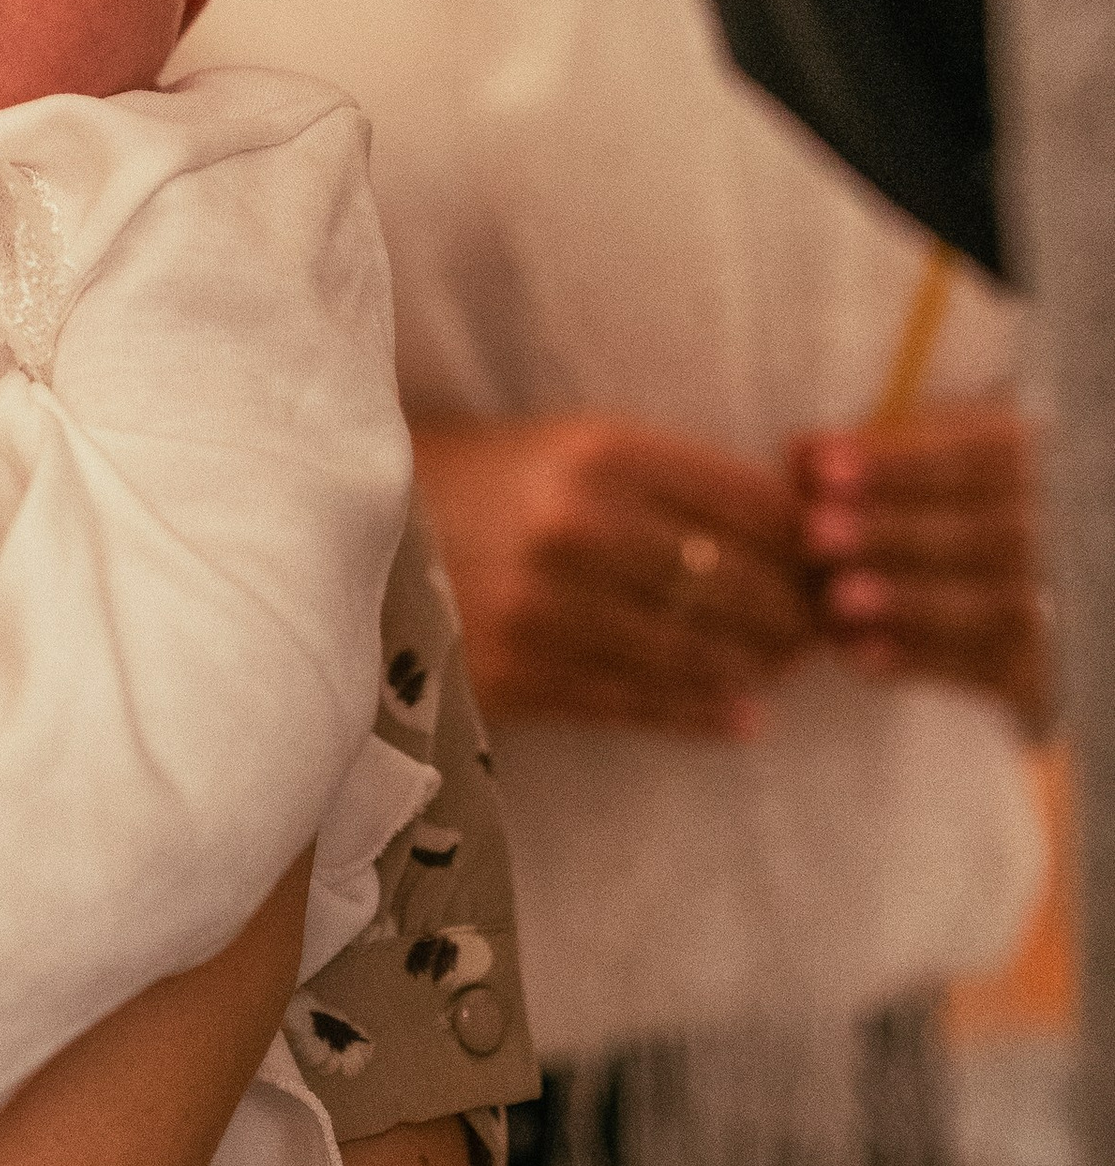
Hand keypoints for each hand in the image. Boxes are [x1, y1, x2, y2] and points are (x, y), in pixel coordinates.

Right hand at [413, 412, 815, 736]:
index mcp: (596, 450)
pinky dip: (699, 714)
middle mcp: (576, 525)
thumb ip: (662, 483)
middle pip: (734, 584)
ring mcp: (544, 606)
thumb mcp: (563, 447)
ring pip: (692, 651)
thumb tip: (786, 530)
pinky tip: (737, 718)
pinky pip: (633, 704)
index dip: (802, 538)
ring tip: (779, 670)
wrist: (338, 526)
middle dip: (792, 613)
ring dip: (753, 667)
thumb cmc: (471, 481)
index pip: (745, 501)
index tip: (827, 559)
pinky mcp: (514, 674)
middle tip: (818, 629)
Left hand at [790, 403, 1051, 729]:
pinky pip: (982, 669)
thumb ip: (863, 455)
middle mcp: (1055, 529)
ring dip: (907, 600)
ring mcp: (1051, 603)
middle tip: (815, 536)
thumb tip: (801, 453)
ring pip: (986, 604)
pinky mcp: (1037, 670)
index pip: (968, 455)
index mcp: (1025, 458)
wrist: (1002, 587)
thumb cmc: (935, 494)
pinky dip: (920, 662)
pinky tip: (861, 657)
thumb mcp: (913, 455)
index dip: (894, 463)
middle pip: (977, 532)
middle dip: (890, 532)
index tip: (820, 471)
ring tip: (837, 600)